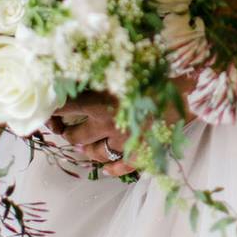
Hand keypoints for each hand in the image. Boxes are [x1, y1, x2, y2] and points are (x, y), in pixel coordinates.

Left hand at [41, 74, 199, 178]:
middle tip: (67, 130)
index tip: (45, 110)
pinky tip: (108, 168)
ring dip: (87, 151)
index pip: (63, 108)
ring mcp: (123, 142)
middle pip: (75, 136)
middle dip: (68, 134)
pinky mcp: (140, 154)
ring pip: (94, 153)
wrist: (191, 91)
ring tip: (85, 147)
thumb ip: (103, 73)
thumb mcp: (126, 68)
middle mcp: (107, 124)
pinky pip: (121, 167)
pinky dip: (112, 168)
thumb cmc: (158, 73)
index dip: (50, 111)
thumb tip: (78, 68)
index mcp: (100, 100)